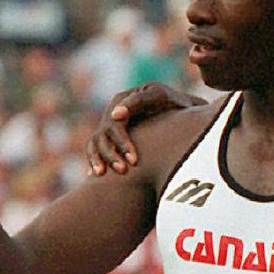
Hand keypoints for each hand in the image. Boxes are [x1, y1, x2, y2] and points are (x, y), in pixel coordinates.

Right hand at [86, 83, 202, 175]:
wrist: (180, 112)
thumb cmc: (174, 104)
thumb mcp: (162, 97)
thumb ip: (141, 101)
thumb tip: (116, 115)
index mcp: (124, 99)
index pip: (116, 123)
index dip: (123, 142)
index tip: (134, 160)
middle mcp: (113, 111)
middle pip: (104, 135)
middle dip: (112, 154)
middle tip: (125, 171)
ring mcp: (109, 124)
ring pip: (95, 143)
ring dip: (99, 159)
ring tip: (104, 175)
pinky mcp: (108, 137)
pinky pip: (94, 148)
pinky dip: (93, 160)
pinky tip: (94, 176)